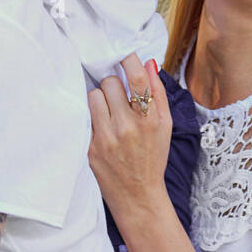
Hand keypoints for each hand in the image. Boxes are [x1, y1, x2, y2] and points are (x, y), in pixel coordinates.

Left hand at [87, 54, 172, 225]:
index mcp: (150, 120)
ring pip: (93, 96)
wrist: (138, 196)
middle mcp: (127, 127)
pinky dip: (93, 117)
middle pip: (109, 83)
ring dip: (100, 99)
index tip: (124, 55)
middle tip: (118, 96)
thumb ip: (158, 93)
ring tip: (108, 111)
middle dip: (113, 85)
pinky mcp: (90, 147)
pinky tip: (102, 127)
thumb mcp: (165, 126)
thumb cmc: (153, 158)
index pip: (137, 79)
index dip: (129, 60)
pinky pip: (85, 116)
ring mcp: (106, 138)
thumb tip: (148, 63)